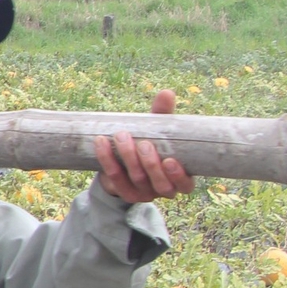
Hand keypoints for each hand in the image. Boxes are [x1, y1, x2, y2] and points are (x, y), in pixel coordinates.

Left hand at [93, 89, 194, 203]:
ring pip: (136, 179)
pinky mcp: (122, 191)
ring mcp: (142, 193)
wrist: (125, 162)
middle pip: (158, 183)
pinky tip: (101, 143)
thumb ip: (164, 115)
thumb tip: (166, 93)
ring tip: (121, 137)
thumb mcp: (160, 131)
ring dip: (127, 158)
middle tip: (143, 143)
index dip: (178, 176)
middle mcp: (163, 190)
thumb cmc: (152, 142)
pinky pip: (113, 178)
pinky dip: (106, 159)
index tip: (170, 160)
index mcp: (180, 179)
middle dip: (150, 163)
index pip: (185, 185)